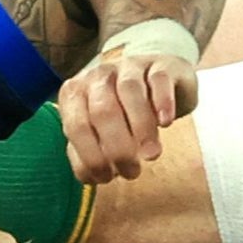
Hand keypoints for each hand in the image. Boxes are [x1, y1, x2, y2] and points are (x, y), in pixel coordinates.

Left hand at [57, 46, 198, 181]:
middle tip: (132, 171)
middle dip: (117, 147)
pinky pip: (160, 79)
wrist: (158, 77)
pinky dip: (163, 102)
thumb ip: (89, 152)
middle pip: (103, 110)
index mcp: (76, 93)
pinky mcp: (161, 64)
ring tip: (151, 156)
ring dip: (141, 128)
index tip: (108, 178)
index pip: (77, 126)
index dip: (91, 156)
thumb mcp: (101, 131)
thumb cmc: (124, 112)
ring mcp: (130, 66)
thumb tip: (90, 176)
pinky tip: (166, 123)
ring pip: (130, 91)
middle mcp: (99, 75)